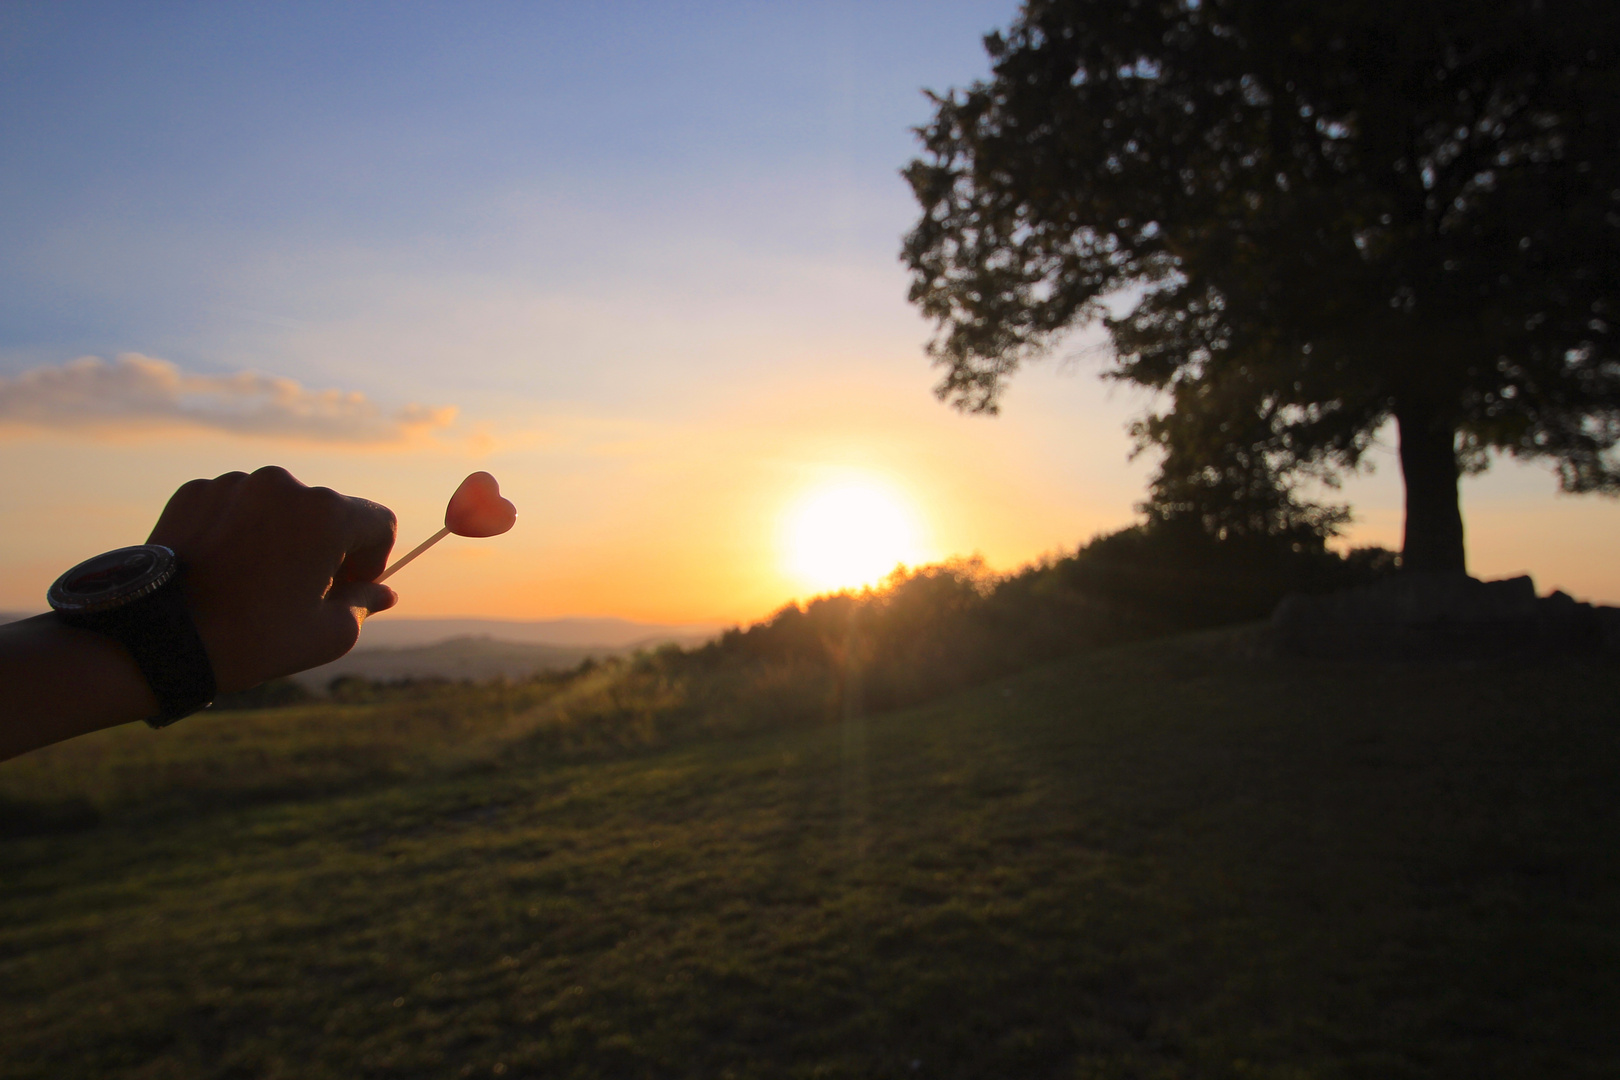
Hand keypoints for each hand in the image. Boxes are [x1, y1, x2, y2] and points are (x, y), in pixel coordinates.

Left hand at [147, 466, 398, 692]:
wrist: (157, 639)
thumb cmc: (253, 639)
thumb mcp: (328, 634)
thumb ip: (365, 603)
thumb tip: (382, 591)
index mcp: (326, 512)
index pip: (378, 523)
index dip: (374, 560)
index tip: (349, 587)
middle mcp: (282, 484)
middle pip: (327, 512)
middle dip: (326, 548)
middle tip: (302, 591)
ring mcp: (234, 484)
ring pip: (278, 508)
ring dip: (281, 537)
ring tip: (255, 582)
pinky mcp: (195, 493)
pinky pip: (234, 507)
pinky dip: (239, 532)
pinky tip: (224, 569)